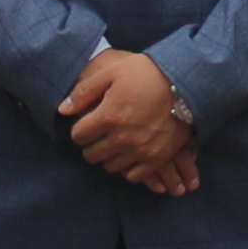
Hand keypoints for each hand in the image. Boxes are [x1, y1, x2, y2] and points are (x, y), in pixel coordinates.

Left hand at [64, 49, 198, 195]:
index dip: (80, 129)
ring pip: (110, 166)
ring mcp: (140, 150)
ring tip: (115, 142)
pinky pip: (133, 175)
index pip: (78, 135)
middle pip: (91, 154)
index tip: (87, 123)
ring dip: (109, 156)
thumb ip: (84, 92)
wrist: (186, 82)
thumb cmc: (147, 73)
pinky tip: (130, 154)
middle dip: (91, 144)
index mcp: (108, 116)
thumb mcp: (112, 73)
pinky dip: (128, 167)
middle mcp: (122, 137)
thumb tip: (62, 110)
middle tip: (100, 134)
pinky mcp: (157, 157)